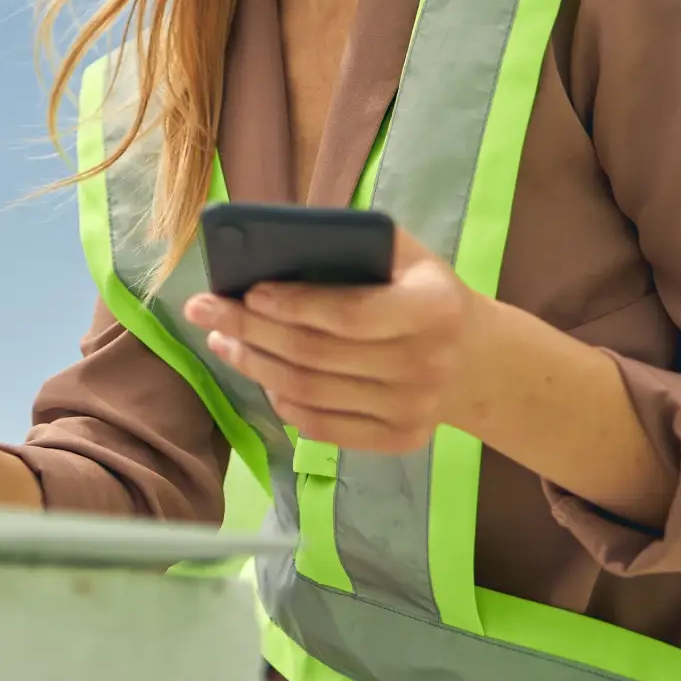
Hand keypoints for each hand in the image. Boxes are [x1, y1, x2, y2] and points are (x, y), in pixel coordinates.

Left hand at [181, 227, 480, 454]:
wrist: (476, 359)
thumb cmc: (423, 291)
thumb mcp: (407, 254)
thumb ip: (354, 241)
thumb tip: (270, 241)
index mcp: (432, 308)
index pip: (348, 313)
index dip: (293, 305)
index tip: (248, 290)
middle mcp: (426, 364)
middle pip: (315, 355)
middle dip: (248, 329)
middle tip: (204, 309)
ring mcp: (412, 409)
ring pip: (309, 392)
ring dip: (252, 365)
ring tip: (220, 339)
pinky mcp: (399, 439)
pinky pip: (321, 426)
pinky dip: (281, 402)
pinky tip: (259, 376)